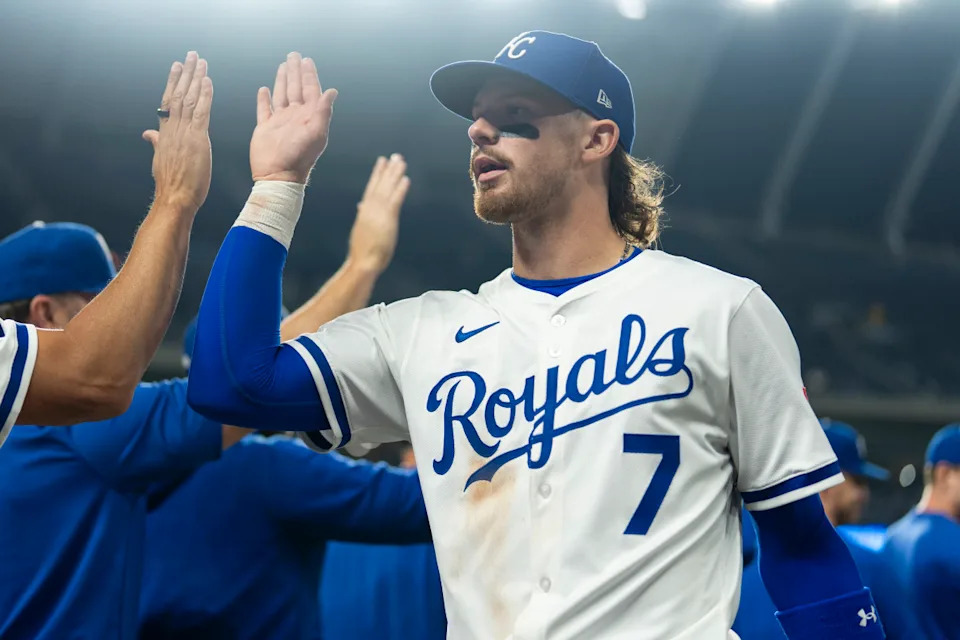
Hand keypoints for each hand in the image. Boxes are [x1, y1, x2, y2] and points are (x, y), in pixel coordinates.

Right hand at [142, 52, 213, 212]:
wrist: (174, 198)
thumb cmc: (171, 184)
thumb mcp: (161, 159)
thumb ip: (157, 142)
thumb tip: (149, 133)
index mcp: (165, 133)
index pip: (168, 101)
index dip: (173, 82)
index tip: (177, 66)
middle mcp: (173, 129)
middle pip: (178, 95)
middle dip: (185, 73)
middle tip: (191, 55)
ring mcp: (184, 133)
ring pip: (189, 100)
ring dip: (196, 78)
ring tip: (200, 61)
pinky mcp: (198, 140)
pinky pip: (201, 113)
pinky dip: (205, 96)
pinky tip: (208, 82)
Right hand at [250, 53, 337, 183]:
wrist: (278, 175)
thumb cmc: (300, 157)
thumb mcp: (316, 134)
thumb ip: (323, 111)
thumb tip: (332, 91)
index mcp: (308, 116)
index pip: (310, 90)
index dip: (309, 75)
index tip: (307, 60)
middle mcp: (295, 116)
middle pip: (296, 88)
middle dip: (295, 71)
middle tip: (294, 55)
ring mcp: (280, 121)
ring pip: (282, 94)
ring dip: (282, 80)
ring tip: (283, 66)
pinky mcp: (265, 127)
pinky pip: (264, 109)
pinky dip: (264, 99)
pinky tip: (264, 89)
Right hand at [348, 154, 409, 273]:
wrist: (363, 262)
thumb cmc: (362, 252)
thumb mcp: (361, 230)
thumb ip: (363, 216)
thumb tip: (361, 205)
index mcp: (365, 212)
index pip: (371, 188)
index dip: (377, 174)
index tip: (382, 161)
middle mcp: (370, 209)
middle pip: (380, 184)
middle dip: (388, 169)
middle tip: (395, 156)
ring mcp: (378, 213)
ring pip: (387, 188)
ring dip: (394, 174)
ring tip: (401, 161)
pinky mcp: (387, 219)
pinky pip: (395, 200)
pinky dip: (400, 189)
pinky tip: (406, 179)